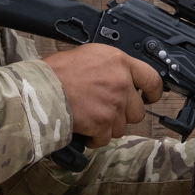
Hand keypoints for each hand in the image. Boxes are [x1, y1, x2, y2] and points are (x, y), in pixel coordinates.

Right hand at [42, 43, 163, 147]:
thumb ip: (109, 68)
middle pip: (137, 110)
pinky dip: (94, 138)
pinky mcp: (103, 123)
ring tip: (88, 118)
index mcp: (118, 62)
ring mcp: (114, 104)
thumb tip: (116, 77)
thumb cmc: (55, 73)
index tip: (150, 97)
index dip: (153, 91)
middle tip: (105, 112)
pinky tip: (83, 130)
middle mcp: (121, 82)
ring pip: (121, 127)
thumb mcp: (87, 56)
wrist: (40, 90)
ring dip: (107, 127)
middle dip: (123, 115)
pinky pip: (105, 138)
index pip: (151, 78)